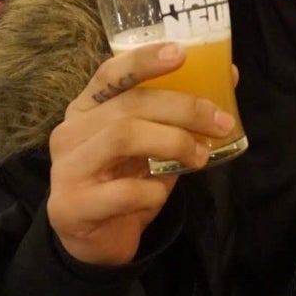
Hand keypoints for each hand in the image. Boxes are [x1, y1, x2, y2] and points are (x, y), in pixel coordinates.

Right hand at [47, 42, 237, 265]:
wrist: (96, 243)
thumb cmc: (126, 183)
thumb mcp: (155, 144)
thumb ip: (180, 115)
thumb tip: (229, 77)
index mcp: (88, 108)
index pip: (111, 73)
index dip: (145, 60)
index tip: (182, 53)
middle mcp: (71, 130)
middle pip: (130, 105)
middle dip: (183, 108)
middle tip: (220, 122)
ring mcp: (66, 168)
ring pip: (123, 136)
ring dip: (173, 142)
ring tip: (200, 157)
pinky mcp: (70, 206)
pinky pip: (122, 191)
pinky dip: (152, 192)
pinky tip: (159, 195)